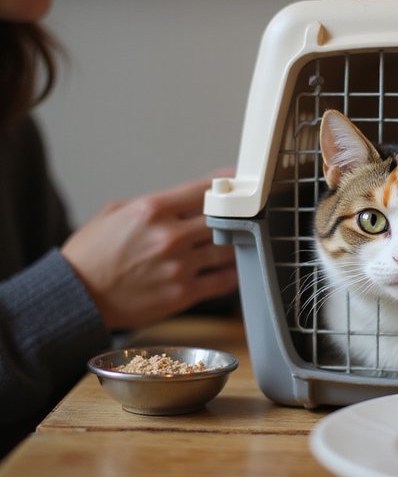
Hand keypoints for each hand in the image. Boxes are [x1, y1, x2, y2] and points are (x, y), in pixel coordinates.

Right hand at [61, 175, 237, 329]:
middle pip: (222, 218)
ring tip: (238, 241)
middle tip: (243, 214)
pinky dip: (233, 273)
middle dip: (234, 215)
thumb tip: (186, 198)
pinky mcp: (182, 293)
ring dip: (235, 244)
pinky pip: (223, 281)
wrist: (76, 295)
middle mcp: (168, 236)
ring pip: (227, 249)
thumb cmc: (92, 253)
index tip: (237, 181)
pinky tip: (233, 268)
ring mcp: (178, 266)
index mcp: (151, 210)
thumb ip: (153, 204)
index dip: (226, 182)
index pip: (203, 188)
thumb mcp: (115, 212)